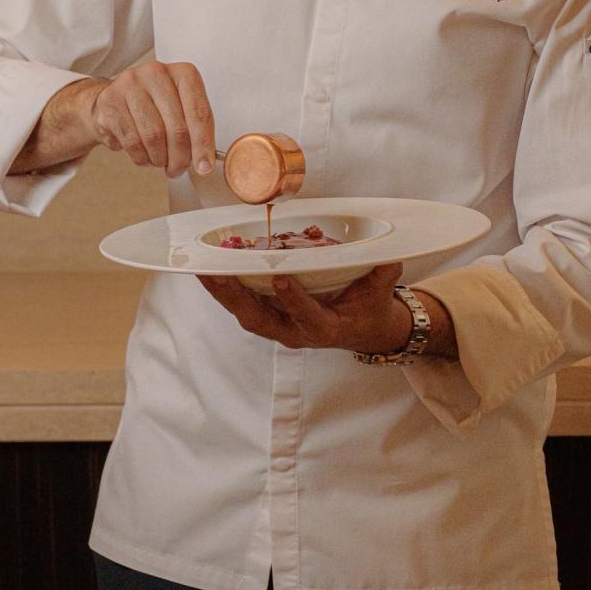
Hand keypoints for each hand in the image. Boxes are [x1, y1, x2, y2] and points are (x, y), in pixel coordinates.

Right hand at [91, 61, 214, 177]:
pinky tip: (144, 156)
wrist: (114, 100)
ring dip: (160, 159)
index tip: (204, 167)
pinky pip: (132, 141)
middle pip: (177, 129)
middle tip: (178, 169)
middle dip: (180, 158)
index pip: (199, 113)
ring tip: (160, 161)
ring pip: (154, 137)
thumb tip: (204, 163)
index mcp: (182, 73)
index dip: (203, 144)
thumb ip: (195, 131)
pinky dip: (142, 157)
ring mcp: (130, 85)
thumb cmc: (154, 106)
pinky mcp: (110, 102)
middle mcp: (156, 73)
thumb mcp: (181, 110)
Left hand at [196, 261, 411, 354]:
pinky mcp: (268, 318)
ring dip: (222, 292)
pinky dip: (224, 289)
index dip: (294, 300)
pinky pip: (241, 305)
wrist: (362, 329)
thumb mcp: (381, 294)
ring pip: (245, 313)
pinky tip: (209, 269)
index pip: (308, 316)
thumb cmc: (369, 308)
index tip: (281, 278)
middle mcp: (295, 332)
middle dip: (236, 297)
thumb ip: (383, 276)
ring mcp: (278, 326)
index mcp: (325, 328)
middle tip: (216, 272)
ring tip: (202, 268)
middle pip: (259, 319)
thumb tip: (388, 257)